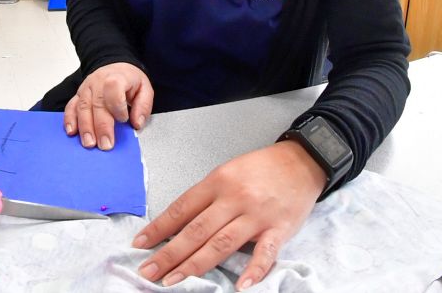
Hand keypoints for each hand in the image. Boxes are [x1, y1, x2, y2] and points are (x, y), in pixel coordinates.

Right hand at [64, 62, 152, 149]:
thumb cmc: (130, 81)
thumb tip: (137, 123)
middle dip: (101, 127)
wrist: (116, 68)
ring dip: (85, 127)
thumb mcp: (145, 89)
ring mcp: (86, 88)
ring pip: (82, 108)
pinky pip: (71, 106)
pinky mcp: (78, 95)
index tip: (124, 119)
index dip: (118, 107)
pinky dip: (69, 120)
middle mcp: (98, 82)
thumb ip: (143, 106)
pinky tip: (72, 132)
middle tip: (106, 145)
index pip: (114, 89)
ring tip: (89, 143)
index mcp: (116, 78)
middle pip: (97, 104)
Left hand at [132, 142, 325, 288]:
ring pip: (221, 243)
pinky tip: (240, 286)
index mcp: (217, 181)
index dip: (159, 228)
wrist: (302, 161)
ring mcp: (256, 215)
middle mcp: (234, 198)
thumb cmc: (261, 168)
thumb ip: (206, 197)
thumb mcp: (227, 172)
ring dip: (195, 265)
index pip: (181, 209)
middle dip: (169, 253)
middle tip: (148, 271)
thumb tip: (179, 223)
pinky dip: (253, 270)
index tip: (140, 244)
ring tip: (174, 280)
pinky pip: (265, 253)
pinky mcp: (280, 228)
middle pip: (196, 230)